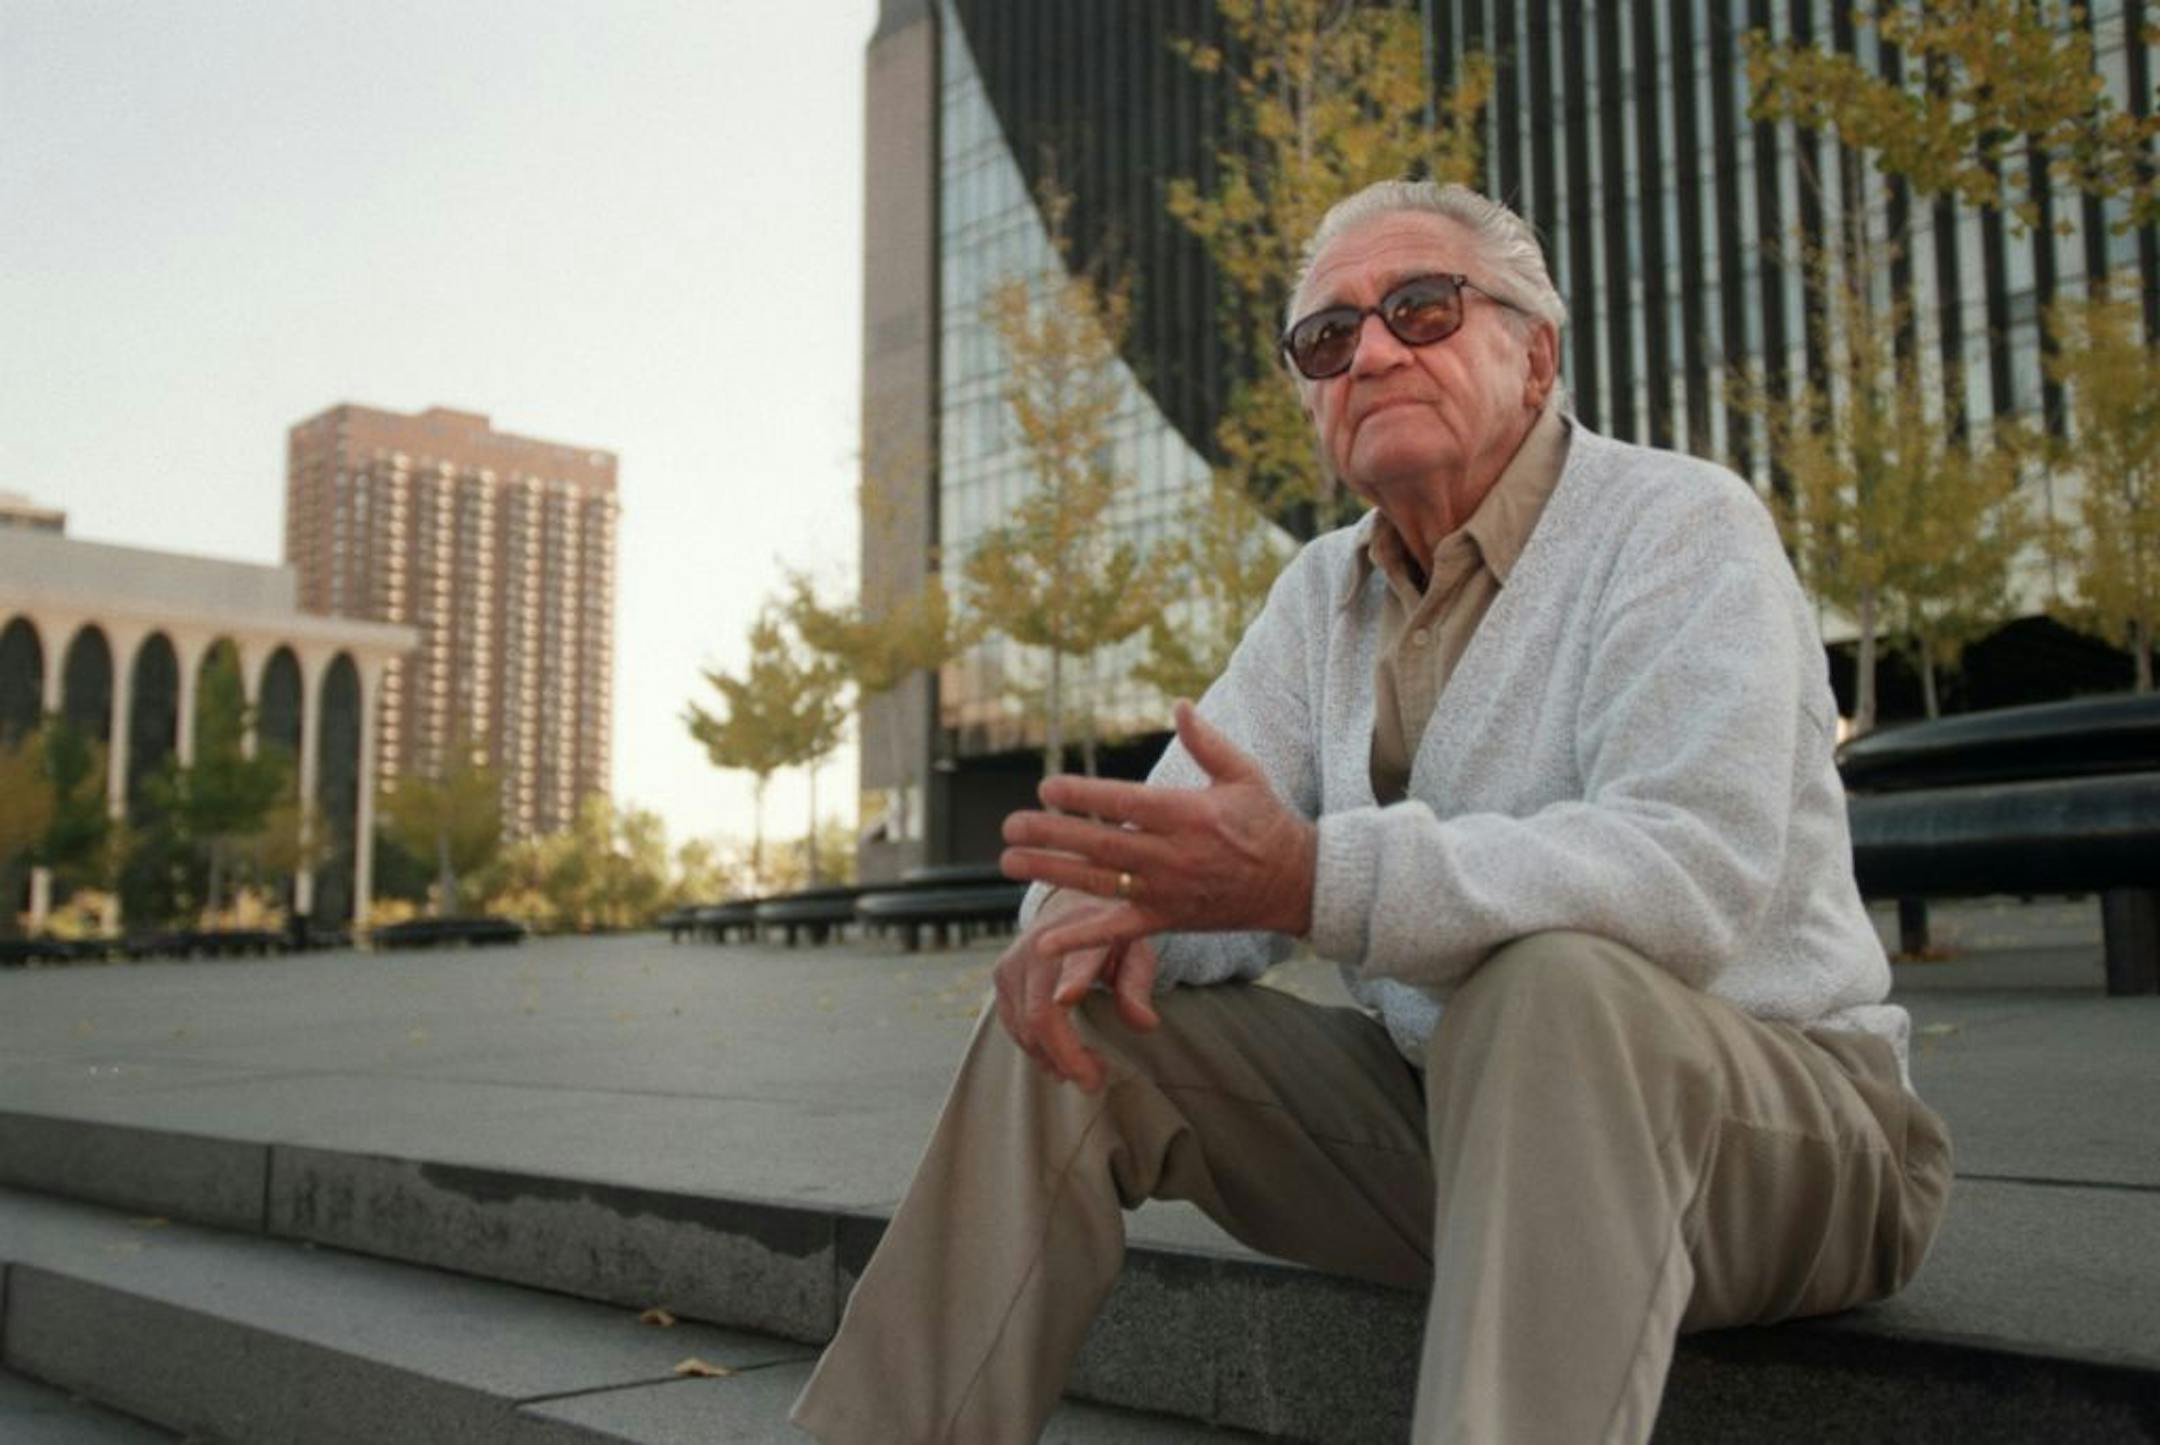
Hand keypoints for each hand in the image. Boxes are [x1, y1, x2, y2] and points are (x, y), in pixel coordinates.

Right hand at [991, 890, 1159, 1093]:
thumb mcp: (1135, 950)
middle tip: (1095, 1082)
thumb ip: (1137, 986)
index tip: (1068, 999)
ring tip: (1086, 1069)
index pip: (1075, 962)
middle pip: (1042, 1016)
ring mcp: (1014, 961)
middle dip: (1068, 1057)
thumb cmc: (1108, 931)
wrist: (1069, 901)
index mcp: (1081, 936)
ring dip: (1053, 1058)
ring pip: (1024, 1027)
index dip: (1070, 981)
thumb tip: (1145, 1024)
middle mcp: (1040, 947)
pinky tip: (1059, 1059)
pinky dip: (1035, 1048)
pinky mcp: (1000, 975)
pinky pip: (1013, 1025)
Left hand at [999, 700, 1317, 958]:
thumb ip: (1207, 742)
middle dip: (1052, 835)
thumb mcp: (1243, 774)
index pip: (1127, 804)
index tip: (1047, 787)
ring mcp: (1168, 891)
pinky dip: (1081, 938)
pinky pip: (1119, 932)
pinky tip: (1043, 941)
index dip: (1085, 797)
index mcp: (1189, 815)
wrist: (1295, 884)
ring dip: (1051, 873)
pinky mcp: (1167, 920)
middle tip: (1009, 826)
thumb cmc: (1266, 821)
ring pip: (1100, 883)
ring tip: (1009, 862)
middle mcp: (1174, 855)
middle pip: (1102, 845)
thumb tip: (1178, 704)